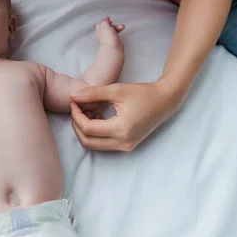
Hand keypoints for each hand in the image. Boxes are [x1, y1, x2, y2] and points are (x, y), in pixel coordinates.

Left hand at [69, 80, 184, 150]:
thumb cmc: (142, 93)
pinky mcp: (127, 146)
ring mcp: (126, 147)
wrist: (164, 101)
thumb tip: (72, 96)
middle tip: (77, 108)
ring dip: (85, 130)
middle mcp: (123, 143)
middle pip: (87, 142)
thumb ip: (92, 93)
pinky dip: (95, 133)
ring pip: (94, 145)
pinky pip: (103, 144)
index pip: (88, 129)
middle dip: (77, 125)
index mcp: (121, 129)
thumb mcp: (116, 90)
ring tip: (88, 112)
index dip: (76, 116)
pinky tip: (98, 117)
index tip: (74, 102)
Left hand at [95, 16, 123, 47]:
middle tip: (113, 22)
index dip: (104, 20)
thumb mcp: (105, 25)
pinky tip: (121, 31)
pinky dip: (119, 31)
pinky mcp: (114, 40)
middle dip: (111, 23)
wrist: (113, 47)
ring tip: (122, 26)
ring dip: (117, 27)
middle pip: (107, 27)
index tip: (108, 17)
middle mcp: (103, 34)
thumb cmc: (108, 37)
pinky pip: (116, 34)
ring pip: (112, 30)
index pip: (100, 24)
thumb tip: (106, 19)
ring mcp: (109, 37)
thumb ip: (105, 21)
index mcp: (99, 30)